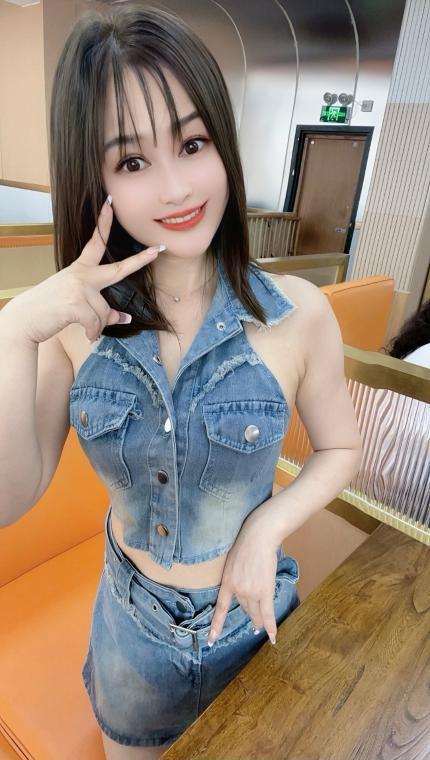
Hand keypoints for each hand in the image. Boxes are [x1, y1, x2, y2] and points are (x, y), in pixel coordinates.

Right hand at [0, 195, 163, 345]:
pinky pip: (97, 323)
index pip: (95, 243)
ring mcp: (79, 288)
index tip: (110, 205)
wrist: (25, 319)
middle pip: (118, 269)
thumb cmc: (49, 309)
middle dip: (140, 260)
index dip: (103, 224)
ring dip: (97, 326)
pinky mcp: (76, 304)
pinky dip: (93, 333)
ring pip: (105, 312)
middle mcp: (81, 275)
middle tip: (158, 250)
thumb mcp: (75, 303)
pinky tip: (86, 336)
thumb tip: (124, 318)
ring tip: (86, 330)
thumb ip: (100, 307)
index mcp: (80, 269)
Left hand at [208, 512, 279, 646]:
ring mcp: (252, 592)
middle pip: (244, 608)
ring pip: (255, 612)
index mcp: (227, 583)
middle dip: (249, 613)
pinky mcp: (266, 591)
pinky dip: (270, 626)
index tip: (210, 640)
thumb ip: (235, 578)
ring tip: (258, 628)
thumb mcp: (232, 562)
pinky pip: (268, 613)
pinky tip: (272, 638)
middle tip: (252, 622)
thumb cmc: (245, 544)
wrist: (258, 537)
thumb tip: (242, 588)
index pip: (221, 608)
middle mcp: (238, 590)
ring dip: (258, 620)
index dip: (216, 625)